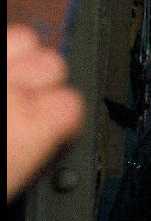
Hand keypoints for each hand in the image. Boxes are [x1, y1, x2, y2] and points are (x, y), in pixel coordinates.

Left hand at [7, 25, 84, 200]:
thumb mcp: (12, 182)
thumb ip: (37, 155)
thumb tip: (51, 143)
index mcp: (27, 131)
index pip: (73, 105)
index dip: (60, 119)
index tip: (49, 129)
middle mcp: (9, 92)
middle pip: (54, 66)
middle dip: (40, 83)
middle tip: (20, 108)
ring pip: (24, 39)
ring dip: (17, 60)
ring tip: (7, 84)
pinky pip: (1, 37)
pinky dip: (2, 56)